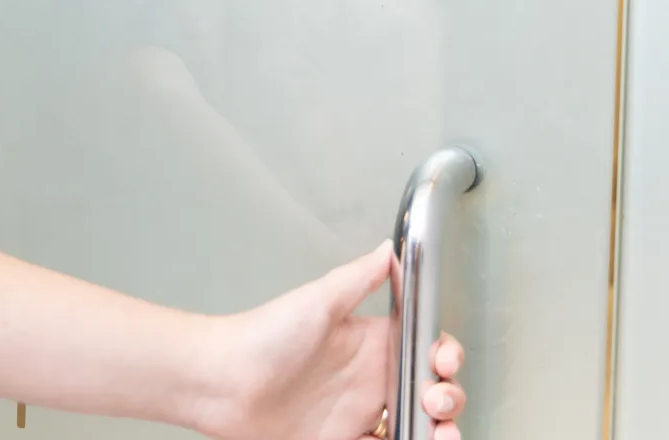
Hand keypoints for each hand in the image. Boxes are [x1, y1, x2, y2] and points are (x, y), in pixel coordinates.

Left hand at [197, 241, 465, 439]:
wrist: (220, 383)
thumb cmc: (259, 336)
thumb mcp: (316, 301)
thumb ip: (358, 278)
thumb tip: (390, 248)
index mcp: (368, 344)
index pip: (424, 350)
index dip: (445, 356)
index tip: (443, 361)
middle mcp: (367, 380)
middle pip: (430, 393)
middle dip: (448, 397)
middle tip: (435, 401)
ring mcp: (356, 415)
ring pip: (416, 427)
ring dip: (439, 432)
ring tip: (438, 434)